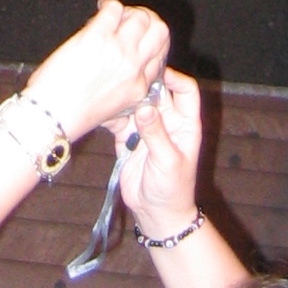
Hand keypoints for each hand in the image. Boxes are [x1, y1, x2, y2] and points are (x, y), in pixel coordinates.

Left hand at [24, 0, 168, 144]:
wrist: (51, 114)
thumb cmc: (74, 113)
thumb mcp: (114, 113)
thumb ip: (127, 95)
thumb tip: (130, 74)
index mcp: (139, 88)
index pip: (160, 54)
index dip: (150, 40)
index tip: (137, 35)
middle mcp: (134, 69)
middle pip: (160, 31)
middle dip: (149, 19)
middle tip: (132, 18)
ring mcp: (118, 52)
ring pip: (141, 17)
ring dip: (128, 10)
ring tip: (113, 12)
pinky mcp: (97, 37)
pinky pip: (115, 9)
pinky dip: (109, 3)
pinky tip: (101, 6)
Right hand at [113, 66, 202, 238]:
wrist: (157, 215)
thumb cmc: (173, 190)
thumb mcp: (168, 161)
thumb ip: (156, 134)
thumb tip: (144, 107)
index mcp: (185, 124)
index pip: (186, 90)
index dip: (174, 78)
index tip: (156, 72)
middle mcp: (167, 121)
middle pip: (157, 92)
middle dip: (144, 82)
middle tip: (126, 74)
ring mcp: (146, 129)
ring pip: (136, 102)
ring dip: (125, 97)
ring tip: (111, 89)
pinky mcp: (128, 138)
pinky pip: (119, 120)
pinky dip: (111, 113)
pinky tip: (101, 107)